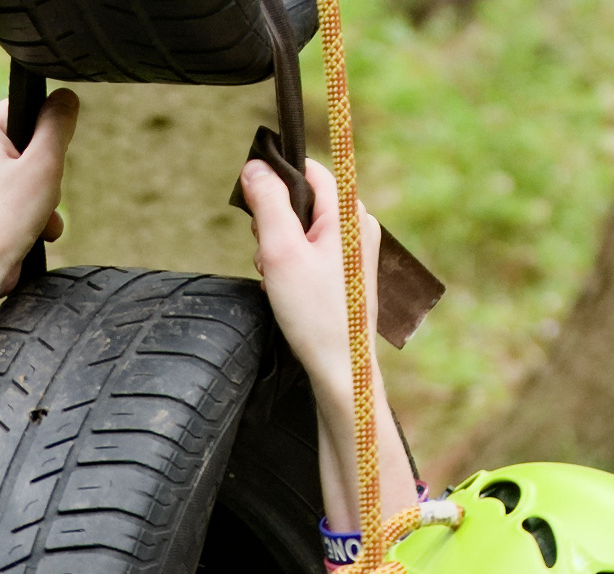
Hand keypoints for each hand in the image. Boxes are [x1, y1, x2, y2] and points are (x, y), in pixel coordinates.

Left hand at [0, 91, 78, 292]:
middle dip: (48, 178)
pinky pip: (19, 202)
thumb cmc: (6, 217)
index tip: (51, 160)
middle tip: (43, 194)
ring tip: (38, 220)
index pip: (27, 110)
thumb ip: (57, 127)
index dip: (49, 135)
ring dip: (45, 202)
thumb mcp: (43, 165)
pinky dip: (33, 218)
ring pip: (29, 179)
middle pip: (31, 149)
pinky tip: (34, 234)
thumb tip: (66, 97)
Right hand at [241, 157, 380, 398]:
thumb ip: (267, 202)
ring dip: (281, 249)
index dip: (276, 182)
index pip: (307, 169)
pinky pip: (313, 254)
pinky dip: (294, 267)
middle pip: (303, 201)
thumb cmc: (314, 313)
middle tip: (268, 256)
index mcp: (348, 211)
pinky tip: (288, 292)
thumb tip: (255, 166)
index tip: (256, 210)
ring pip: (304, 230)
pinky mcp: (349, 274)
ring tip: (277, 279)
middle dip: (275, 223)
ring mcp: (356, 251)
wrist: (341, 367)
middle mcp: (358, 225)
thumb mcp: (280, 250)